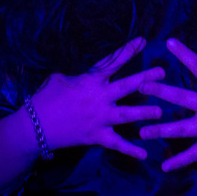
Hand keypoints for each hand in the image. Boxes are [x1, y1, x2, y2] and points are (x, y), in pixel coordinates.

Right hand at [32, 37, 163, 159]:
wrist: (33, 127)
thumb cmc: (45, 100)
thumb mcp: (59, 79)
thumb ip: (79, 76)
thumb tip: (88, 74)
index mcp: (90, 81)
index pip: (112, 63)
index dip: (127, 51)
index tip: (143, 40)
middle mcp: (98, 98)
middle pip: (127, 86)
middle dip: (146, 79)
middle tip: (163, 72)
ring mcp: (99, 118)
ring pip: (127, 114)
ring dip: (145, 112)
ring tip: (161, 111)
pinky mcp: (97, 136)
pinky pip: (117, 144)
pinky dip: (130, 150)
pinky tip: (145, 154)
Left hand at [138, 33, 196, 171]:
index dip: (184, 53)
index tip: (168, 42)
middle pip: (181, 97)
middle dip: (160, 92)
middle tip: (141, 86)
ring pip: (180, 129)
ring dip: (160, 130)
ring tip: (141, 131)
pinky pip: (193, 154)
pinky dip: (179, 162)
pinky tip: (164, 167)